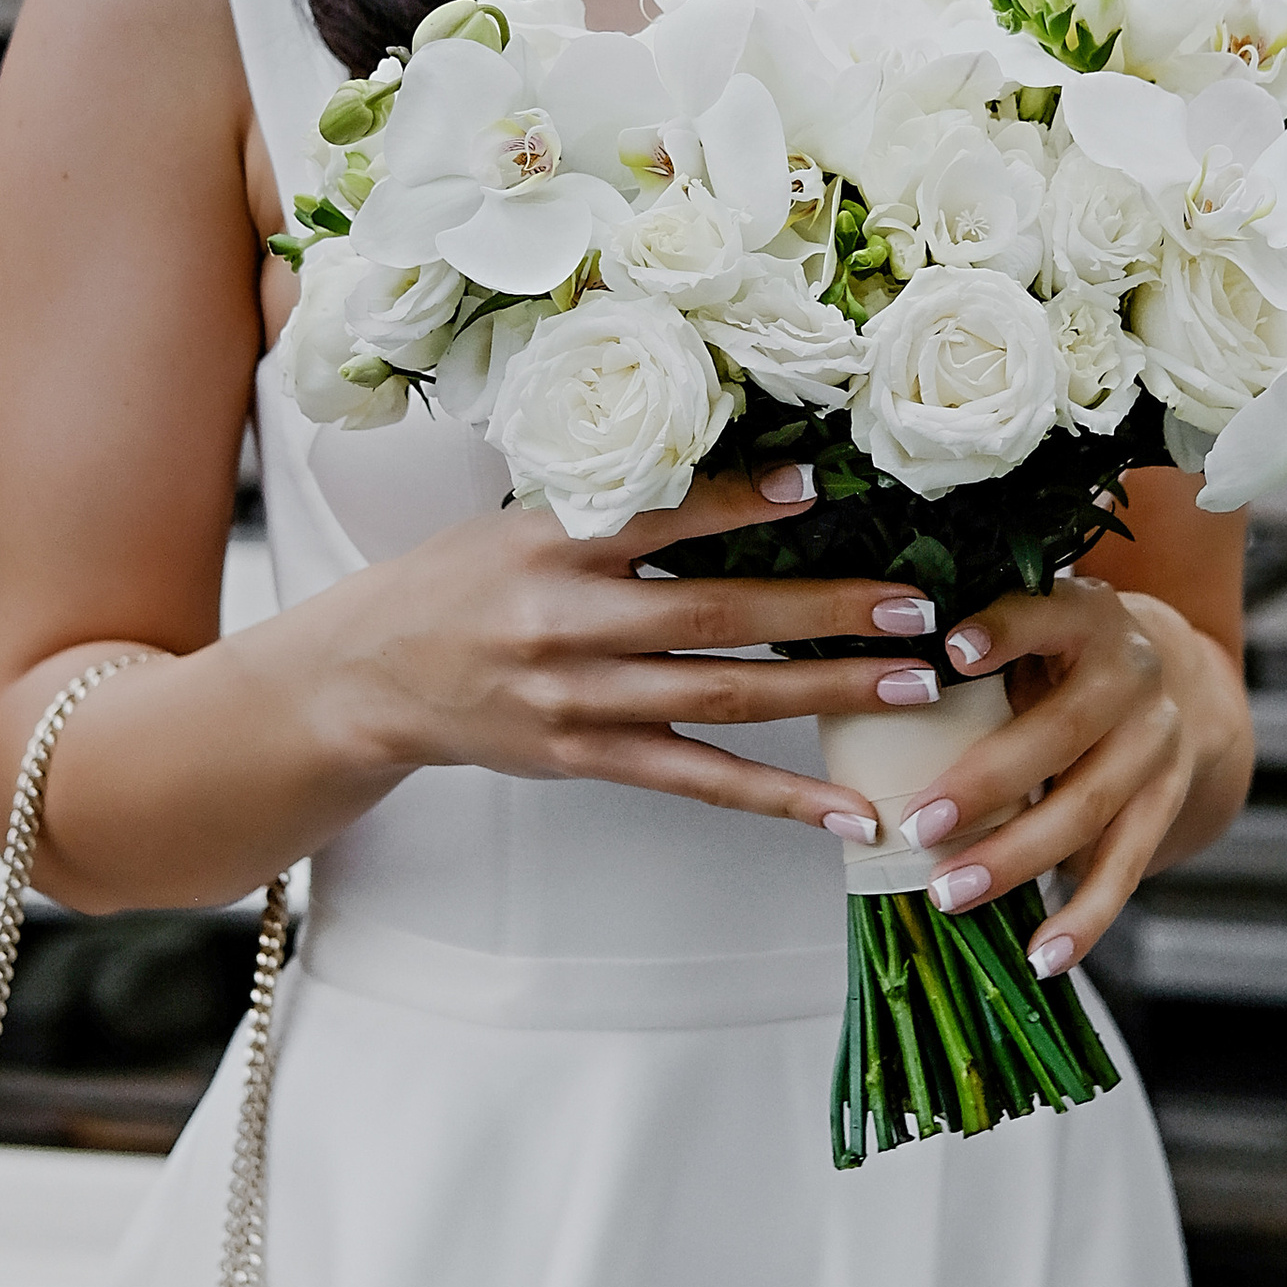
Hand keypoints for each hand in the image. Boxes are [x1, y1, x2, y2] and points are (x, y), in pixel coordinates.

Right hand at [323, 463, 946, 836]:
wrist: (369, 676)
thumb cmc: (460, 581)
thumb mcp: (524, 518)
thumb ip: (618, 505)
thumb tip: (746, 477)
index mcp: (555, 542)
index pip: (664, 515)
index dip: (743, 502)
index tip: (822, 486)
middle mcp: (570, 622)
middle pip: (717, 616)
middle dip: (826, 613)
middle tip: (918, 609)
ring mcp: (581, 699)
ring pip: (724, 699)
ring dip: (826, 695)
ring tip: (912, 689)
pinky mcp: (587, 759)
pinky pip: (699, 782)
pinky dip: (779, 799)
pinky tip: (848, 809)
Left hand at [891, 574, 1250, 978]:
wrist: (1183, 679)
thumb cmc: (1066, 650)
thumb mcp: (1035, 621)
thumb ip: (976, 645)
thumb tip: (867, 677)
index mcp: (1086, 615)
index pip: (1046, 615)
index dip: (1006, 631)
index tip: (953, 649)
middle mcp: (1131, 678)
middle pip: (1061, 735)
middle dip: (987, 784)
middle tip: (918, 826)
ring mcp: (1156, 746)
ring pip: (1088, 811)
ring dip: (1016, 860)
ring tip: (949, 895)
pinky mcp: (1165, 805)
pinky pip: (1125, 869)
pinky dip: (1084, 920)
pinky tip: (1040, 957)